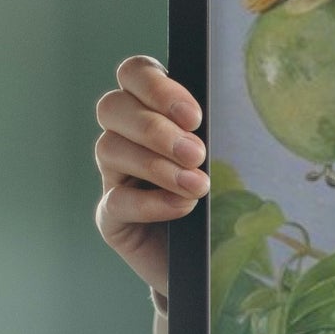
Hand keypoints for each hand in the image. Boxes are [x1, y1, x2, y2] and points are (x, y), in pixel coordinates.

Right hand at [94, 56, 207, 299]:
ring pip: (109, 149)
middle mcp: (125, 137)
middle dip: (155, 127)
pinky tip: (181, 207)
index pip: (134, 73)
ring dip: (157, 165)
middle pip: (113, 106)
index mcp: (152, 110)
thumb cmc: (221, 201)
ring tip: (197, 186)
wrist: (212, 260)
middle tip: (196, 153)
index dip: (156, 86)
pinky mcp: (111, 217)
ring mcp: (114, 176)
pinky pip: (116, 200)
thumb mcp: (225, 160)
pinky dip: (151, 203)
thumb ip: (212, 135)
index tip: (193, 116)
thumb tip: (210, 123)